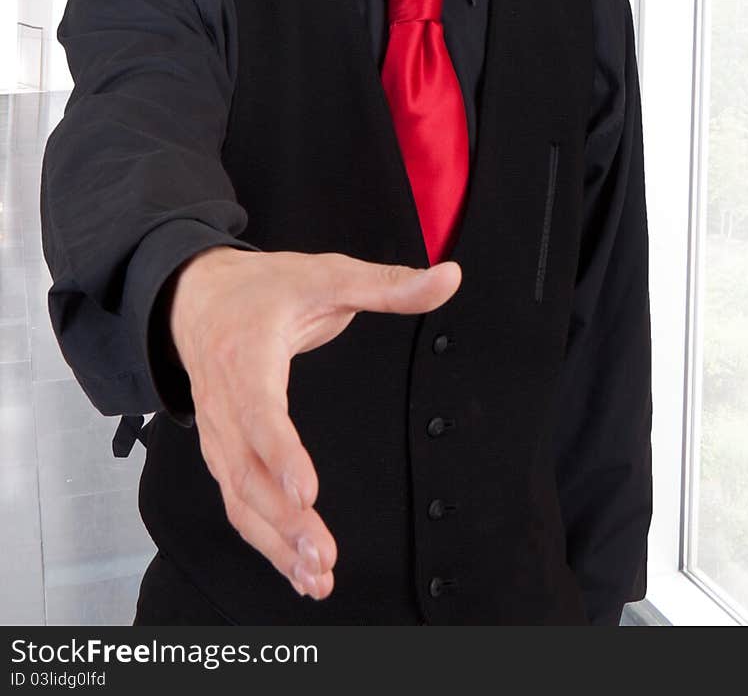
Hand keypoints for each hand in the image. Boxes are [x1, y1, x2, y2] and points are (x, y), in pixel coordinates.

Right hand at [167, 246, 461, 600]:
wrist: (197, 298)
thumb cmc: (263, 288)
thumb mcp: (326, 274)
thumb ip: (388, 285)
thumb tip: (448, 278)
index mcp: (247, 353)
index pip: (259, 410)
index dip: (281, 453)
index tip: (307, 492)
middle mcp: (223, 400)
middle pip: (245, 470)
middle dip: (283, 519)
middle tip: (323, 554)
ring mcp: (216, 432)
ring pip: (238, 497)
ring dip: (274, 542)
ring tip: (317, 573)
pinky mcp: (221, 453)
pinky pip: (237, 503)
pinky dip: (265, 541)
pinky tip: (297, 569)